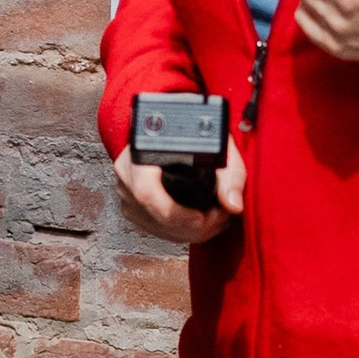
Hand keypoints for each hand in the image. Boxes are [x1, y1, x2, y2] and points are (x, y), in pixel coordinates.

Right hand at [112, 134, 245, 246]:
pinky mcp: (131, 204)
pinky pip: (151, 228)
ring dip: (187, 232)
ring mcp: (126, 189)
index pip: (146, 191)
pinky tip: (197, 224)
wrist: (180, 125)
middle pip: (152, 214)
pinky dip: (177, 232)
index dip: (174, 213)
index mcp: (142, 150)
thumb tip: (232, 204)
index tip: (201, 217)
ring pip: (153, 226)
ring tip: (213, 220)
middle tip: (218, 218)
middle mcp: (128, 170)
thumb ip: (230, 174)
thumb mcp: (219, 145)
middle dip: (191, 227)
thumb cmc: (195, 130)